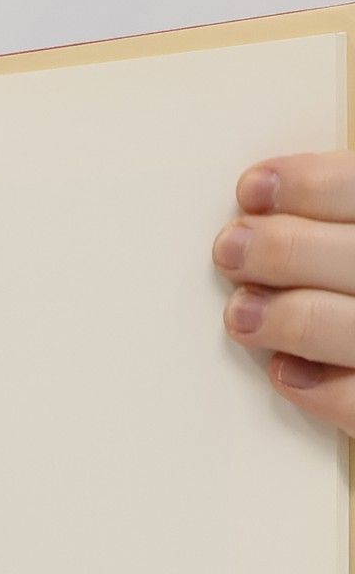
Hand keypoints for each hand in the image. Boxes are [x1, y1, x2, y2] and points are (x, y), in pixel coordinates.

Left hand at [214, 151, 354, 434]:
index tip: (253, 189)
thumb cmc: (353, 286)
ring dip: (289, 318)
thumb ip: (336, 228)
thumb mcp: (352, 247)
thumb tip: (265, 197)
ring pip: (354, 328)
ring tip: (241, 313)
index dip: (313, 186)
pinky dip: (319, 388)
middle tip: (230, 249)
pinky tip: (284, 371)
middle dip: (286, 250)